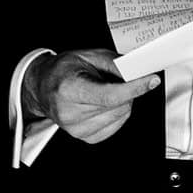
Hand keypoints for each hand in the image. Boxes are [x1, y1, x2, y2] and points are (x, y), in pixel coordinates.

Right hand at [32, 49, 160, 144]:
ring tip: (104, 89)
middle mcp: (70, 112)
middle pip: (119, 105)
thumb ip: (114, 63)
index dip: (134, 88)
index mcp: (68, 89)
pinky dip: (118, 112)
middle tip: (116, 78)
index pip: (109, 95)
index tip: (150, 80)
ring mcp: (77, 129)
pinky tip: (104, 103)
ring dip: (123, 102)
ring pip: (122, 115)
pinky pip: (117, 125)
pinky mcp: (85, 137)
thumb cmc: (63, 70)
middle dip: (127, 90)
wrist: (42, 86)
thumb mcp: (87, 55)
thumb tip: (138, 72)